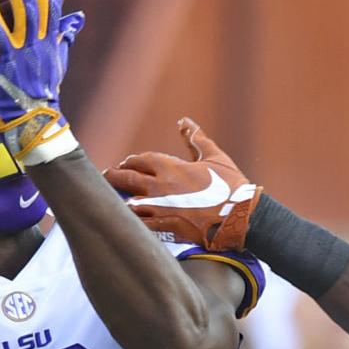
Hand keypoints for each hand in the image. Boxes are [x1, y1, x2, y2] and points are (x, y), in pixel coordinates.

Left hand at [106, 118, 263, 251]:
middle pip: (126, 179)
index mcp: (171, 167)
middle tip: (107, 177)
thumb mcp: (214, 157)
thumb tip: (184, 121)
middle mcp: (160, 186)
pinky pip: (141, 225)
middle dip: (114, 177)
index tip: (126, 164)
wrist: (242, 216)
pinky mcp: (166, 228)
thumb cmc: (231, 185)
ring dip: (120, 201)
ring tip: (113, 200)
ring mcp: (161, 208)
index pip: (140, 160)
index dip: (131, 161)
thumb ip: (196, 138)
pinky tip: (128, 222)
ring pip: (129, 203)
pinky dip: (133, 222)